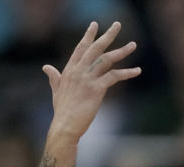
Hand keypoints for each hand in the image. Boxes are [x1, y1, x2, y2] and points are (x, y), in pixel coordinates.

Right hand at [44, 21, 139, 140]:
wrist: (65, 126)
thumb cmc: (62, 111)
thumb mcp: (56, 90)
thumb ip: (54, 77)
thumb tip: (46, 67)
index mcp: (70, 70)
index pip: (81, 48)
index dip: (88, 36)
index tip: (95, 25)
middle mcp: (78, 71)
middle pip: (95, 48)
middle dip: (107, 35)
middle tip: (117, 24)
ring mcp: (87, 79)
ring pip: (107, 59)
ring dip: (122, 51)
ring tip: (133, 45)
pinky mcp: (96, 89)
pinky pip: (115, 76)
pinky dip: (127, 73)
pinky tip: (137, 71)